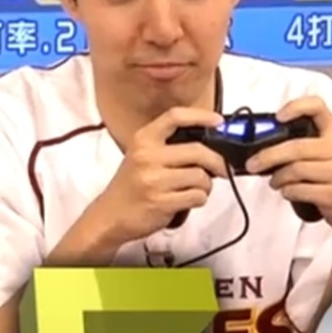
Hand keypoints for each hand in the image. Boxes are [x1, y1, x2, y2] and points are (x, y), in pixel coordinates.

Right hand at [68, 107, 228, 256]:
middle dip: (217, 162)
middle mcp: (147, 156)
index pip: (175, 117)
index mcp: (142, 140)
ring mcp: (153, 180)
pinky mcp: (161, 202)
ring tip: (194, 189)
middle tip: (222, 170)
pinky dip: (198, 199)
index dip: (200, 116)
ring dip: (205, 186)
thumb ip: (169, 147)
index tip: (218, 121)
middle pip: (198, 151)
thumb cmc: (131, 186)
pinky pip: (197, 196)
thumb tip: (210, 145)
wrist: (109, 216)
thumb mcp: (141, 157)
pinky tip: (186, 201)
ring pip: (201, 177)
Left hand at [245, 96, 331, 239]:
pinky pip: (301, 189)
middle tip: (253, 164)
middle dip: (268, 156)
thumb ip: (302, 148)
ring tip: (275, 182)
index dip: (296, 107)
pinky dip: (288, 192)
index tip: (278, 117)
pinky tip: (288, 192)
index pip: (318, 108)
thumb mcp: (327, 156)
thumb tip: (264, 149)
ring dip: (278, 178)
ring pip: (296, 169)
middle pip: (296, 146)